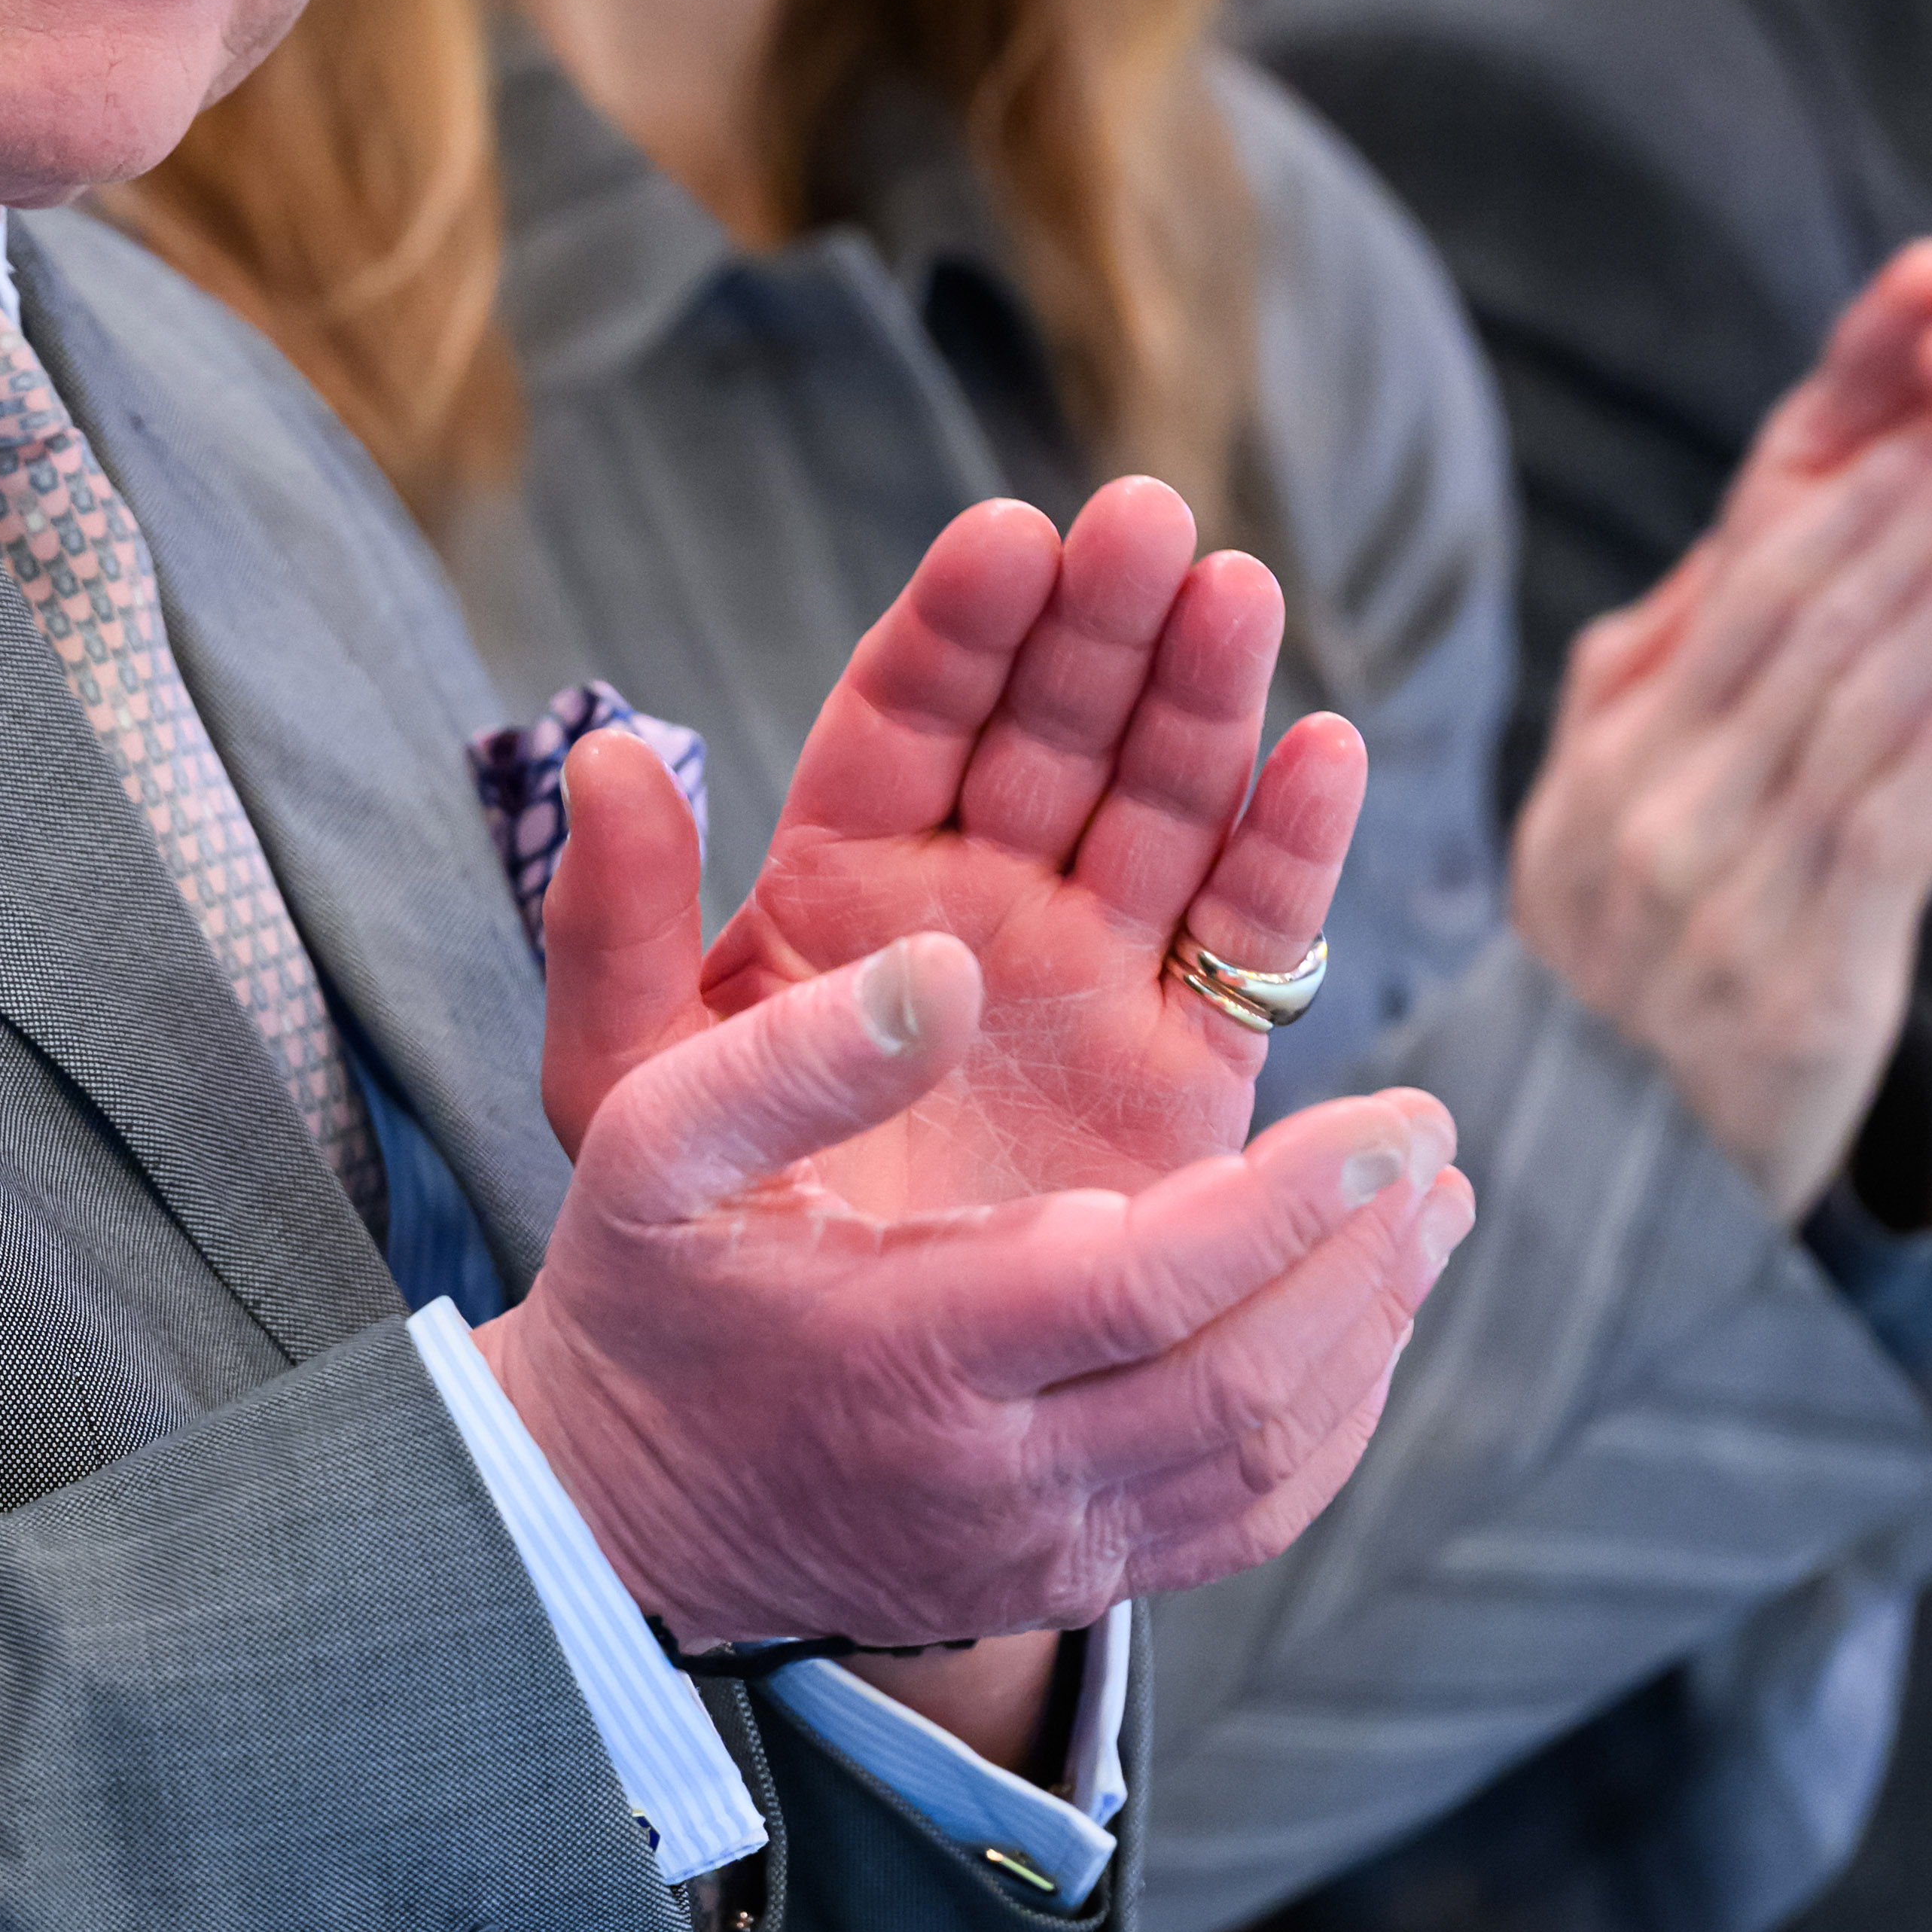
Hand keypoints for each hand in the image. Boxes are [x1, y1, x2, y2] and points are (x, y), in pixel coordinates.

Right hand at [480, 927, 1469, 1660]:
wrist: (606, 1517)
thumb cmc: (646, 1299)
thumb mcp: (648, 1144)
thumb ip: (793, 1053)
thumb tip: (948, 966)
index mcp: (906, 1352)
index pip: (1148, 1287)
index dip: (1293, 1203)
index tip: (1396, 1115)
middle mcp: (995, 1478)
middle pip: (1241, 1384)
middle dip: (1363, 1258)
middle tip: (1435, 1140)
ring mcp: (1041, 1551)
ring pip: (1265, 1462)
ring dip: (1370, 1332)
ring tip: (1432, 1211)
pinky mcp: (1067, 1584)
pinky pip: (1243, 1523)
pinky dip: (1333, 1423)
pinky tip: (1364, 1322)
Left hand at [555, 484, 1370, 1214]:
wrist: (802, 1406)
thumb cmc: (690, 1228)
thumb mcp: (622, 1078)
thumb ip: (609, 923)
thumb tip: (610, 752)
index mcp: (842, 880)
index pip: (909, 719)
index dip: (961, 628)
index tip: (1009, 535)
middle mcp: (980, 901)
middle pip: (1054, 732)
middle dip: (1103, 625)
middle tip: (1151, 525)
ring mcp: (1091, 974)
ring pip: (1162, 805)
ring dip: (1206, 699)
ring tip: (1238, 597)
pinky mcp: (1184, 1068)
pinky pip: (1248, 940)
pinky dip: (1292, 846)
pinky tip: (1323, 752)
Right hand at [1508, 224, 1931, 1218]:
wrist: (1611, 1195)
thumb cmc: (1629, 997)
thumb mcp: (1598, 838)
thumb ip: (1648, 707)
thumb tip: (1721, 569)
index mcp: (1598, 772)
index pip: (1739, 597)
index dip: (1850, 494)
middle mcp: (1637, 823)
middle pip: (1800, 631)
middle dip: (1920, 516)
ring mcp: (1709, 904)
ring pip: (1852, 710)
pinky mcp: (1792, 984)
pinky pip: (1879, 829)